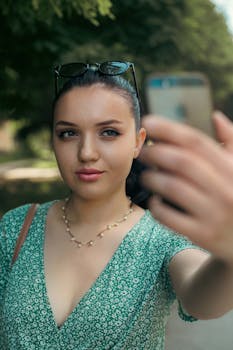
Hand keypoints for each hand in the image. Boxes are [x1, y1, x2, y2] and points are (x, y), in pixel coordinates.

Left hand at [139, 112, 232, 262]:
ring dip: (152, 178)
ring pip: (173, 187)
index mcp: (232, 169)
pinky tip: (154, 201)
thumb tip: (216, 116)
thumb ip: (231, 143)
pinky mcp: (202, 235)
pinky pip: (169, 217)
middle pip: (182, 162)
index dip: (169, 129)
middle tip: (142, 152)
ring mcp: (213, 214)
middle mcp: (225, 190)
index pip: (196, 142)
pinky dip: (156, 206)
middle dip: (156, 153)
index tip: (148, 122)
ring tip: (145, 176)